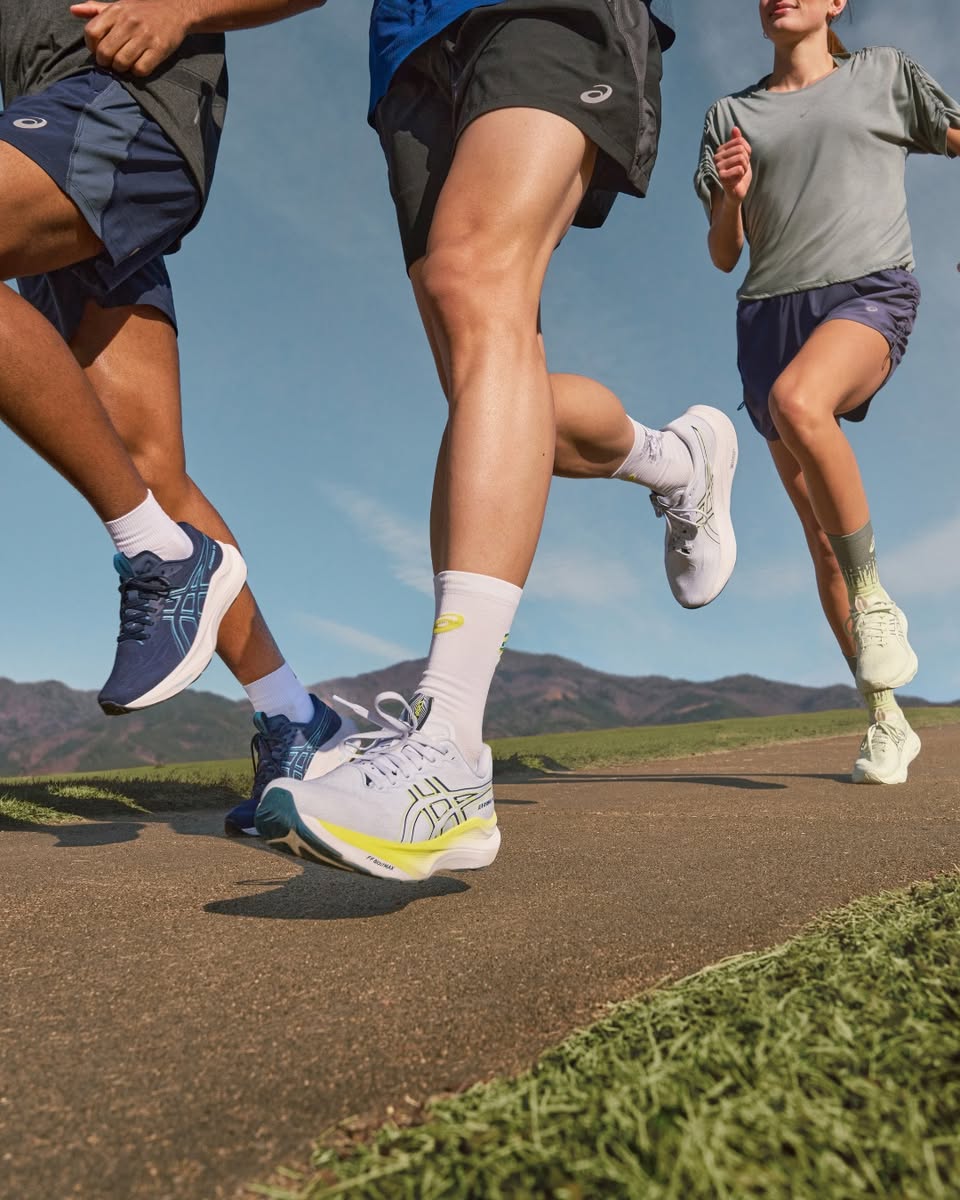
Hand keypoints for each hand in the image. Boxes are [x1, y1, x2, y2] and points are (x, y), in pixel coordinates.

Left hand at [70, 0, 191, 76]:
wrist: (176, 9)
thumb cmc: (143, 10)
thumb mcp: (119, 5)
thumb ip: (96, 10)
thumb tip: (73, 10)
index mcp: (116, 11)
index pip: (91, 33)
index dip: (92, 47)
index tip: (98, 50)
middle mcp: (129, 22)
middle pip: (105, 52)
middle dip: (106, 62)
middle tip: (112, 62)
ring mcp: (144, 36)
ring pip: (121, 63)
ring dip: (121, 69)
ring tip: (125, 64)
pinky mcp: (159, 49)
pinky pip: (140, 69)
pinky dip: (137, 72)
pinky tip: (139, 65)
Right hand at [714, 126, 752, 203]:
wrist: (737, 191)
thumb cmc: (739, 173)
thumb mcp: (742, 155)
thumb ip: (738, 142)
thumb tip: (735, 128)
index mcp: (720, 150)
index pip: (740, 141)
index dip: (747, 151)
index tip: (743, 161)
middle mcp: (717, 157)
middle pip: (741, 150)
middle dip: (746, 160)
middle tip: (741, 169)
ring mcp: (718, 167)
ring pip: (741, 159)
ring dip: (745, 168)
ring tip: (739, 174)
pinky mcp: (721, 176)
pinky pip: (740, 169)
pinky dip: (742, 175)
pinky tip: (737, 179)